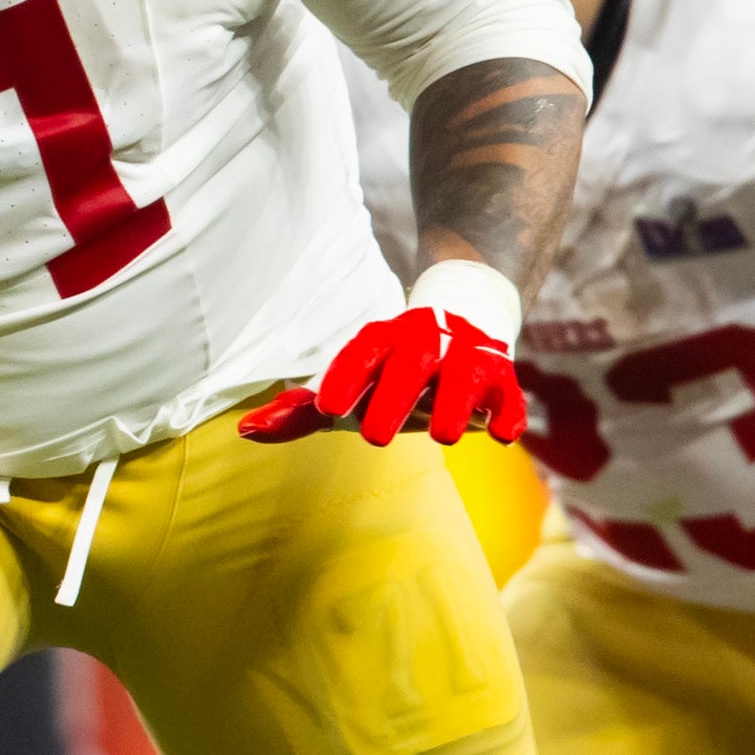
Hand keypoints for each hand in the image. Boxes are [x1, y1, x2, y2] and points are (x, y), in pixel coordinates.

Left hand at [240, 260, 522, 448]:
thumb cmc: (394, 368)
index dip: (345, 376)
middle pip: (410, 364)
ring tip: (446, 436)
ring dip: (456, 403)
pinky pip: (508, 393)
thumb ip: (301, 413)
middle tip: (373, 438)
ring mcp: (465, 358)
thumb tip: (246, 431)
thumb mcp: (350, 384)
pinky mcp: (501, 378)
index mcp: (383, 342)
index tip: (324, 405)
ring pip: (464, 375)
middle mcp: (424, 344)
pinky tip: (504, 435)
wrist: (465, 316)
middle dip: (394, 397)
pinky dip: (508, 412)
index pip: (362, 353)